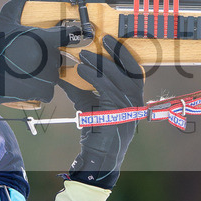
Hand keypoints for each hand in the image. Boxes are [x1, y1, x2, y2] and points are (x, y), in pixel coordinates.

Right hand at [0, 0, 66, 103]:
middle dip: (47, 57)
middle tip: (30, 58)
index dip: (70, 35)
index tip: (72, 37)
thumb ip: (17, 5)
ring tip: (26, 71)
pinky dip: (41, 90)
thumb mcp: (5, 21)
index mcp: (45, 39)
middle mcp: (50, 57)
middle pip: (58, 57)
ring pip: (54, 74)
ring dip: (44, 74)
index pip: (69, 35)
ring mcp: (47, 75)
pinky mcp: (42, 90)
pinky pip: (49, 91)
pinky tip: (28, 83)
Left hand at [60, 36, 144, 188]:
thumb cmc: (97, 135)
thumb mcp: (90, 107)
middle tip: (99, 40)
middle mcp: (135, 104)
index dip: (124, 55)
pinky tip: (80, 70)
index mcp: (134, 101)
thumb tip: (64, 73)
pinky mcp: (118, 114)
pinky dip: (92, 77)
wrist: (99, 160)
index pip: (134, 72)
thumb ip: (81, 90)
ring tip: (82, 55)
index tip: (111, 41)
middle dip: (115, 53)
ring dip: (98, 64)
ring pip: (116, 78)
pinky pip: (106, 89)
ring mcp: (129, 109)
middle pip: (129, 71)